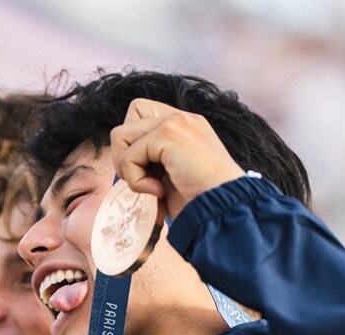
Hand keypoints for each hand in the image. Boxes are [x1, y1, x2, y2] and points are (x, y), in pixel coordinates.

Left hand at [109, 98, 244, 219]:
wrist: (224, 208)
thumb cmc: (200, 201)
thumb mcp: (173, 174)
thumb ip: (153, 160)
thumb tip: (122, 165)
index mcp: (184, 125)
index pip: (140, 114)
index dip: (133, 144)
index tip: (149, 173)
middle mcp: (180, 118)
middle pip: (128, 118)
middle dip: (124, 152)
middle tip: (143, 179)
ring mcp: (175, 122)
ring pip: (120, 135)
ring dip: (128, 168)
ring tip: (151, 186)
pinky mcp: (169, 134)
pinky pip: (129, 156)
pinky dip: (136, 180)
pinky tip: (159, 191)